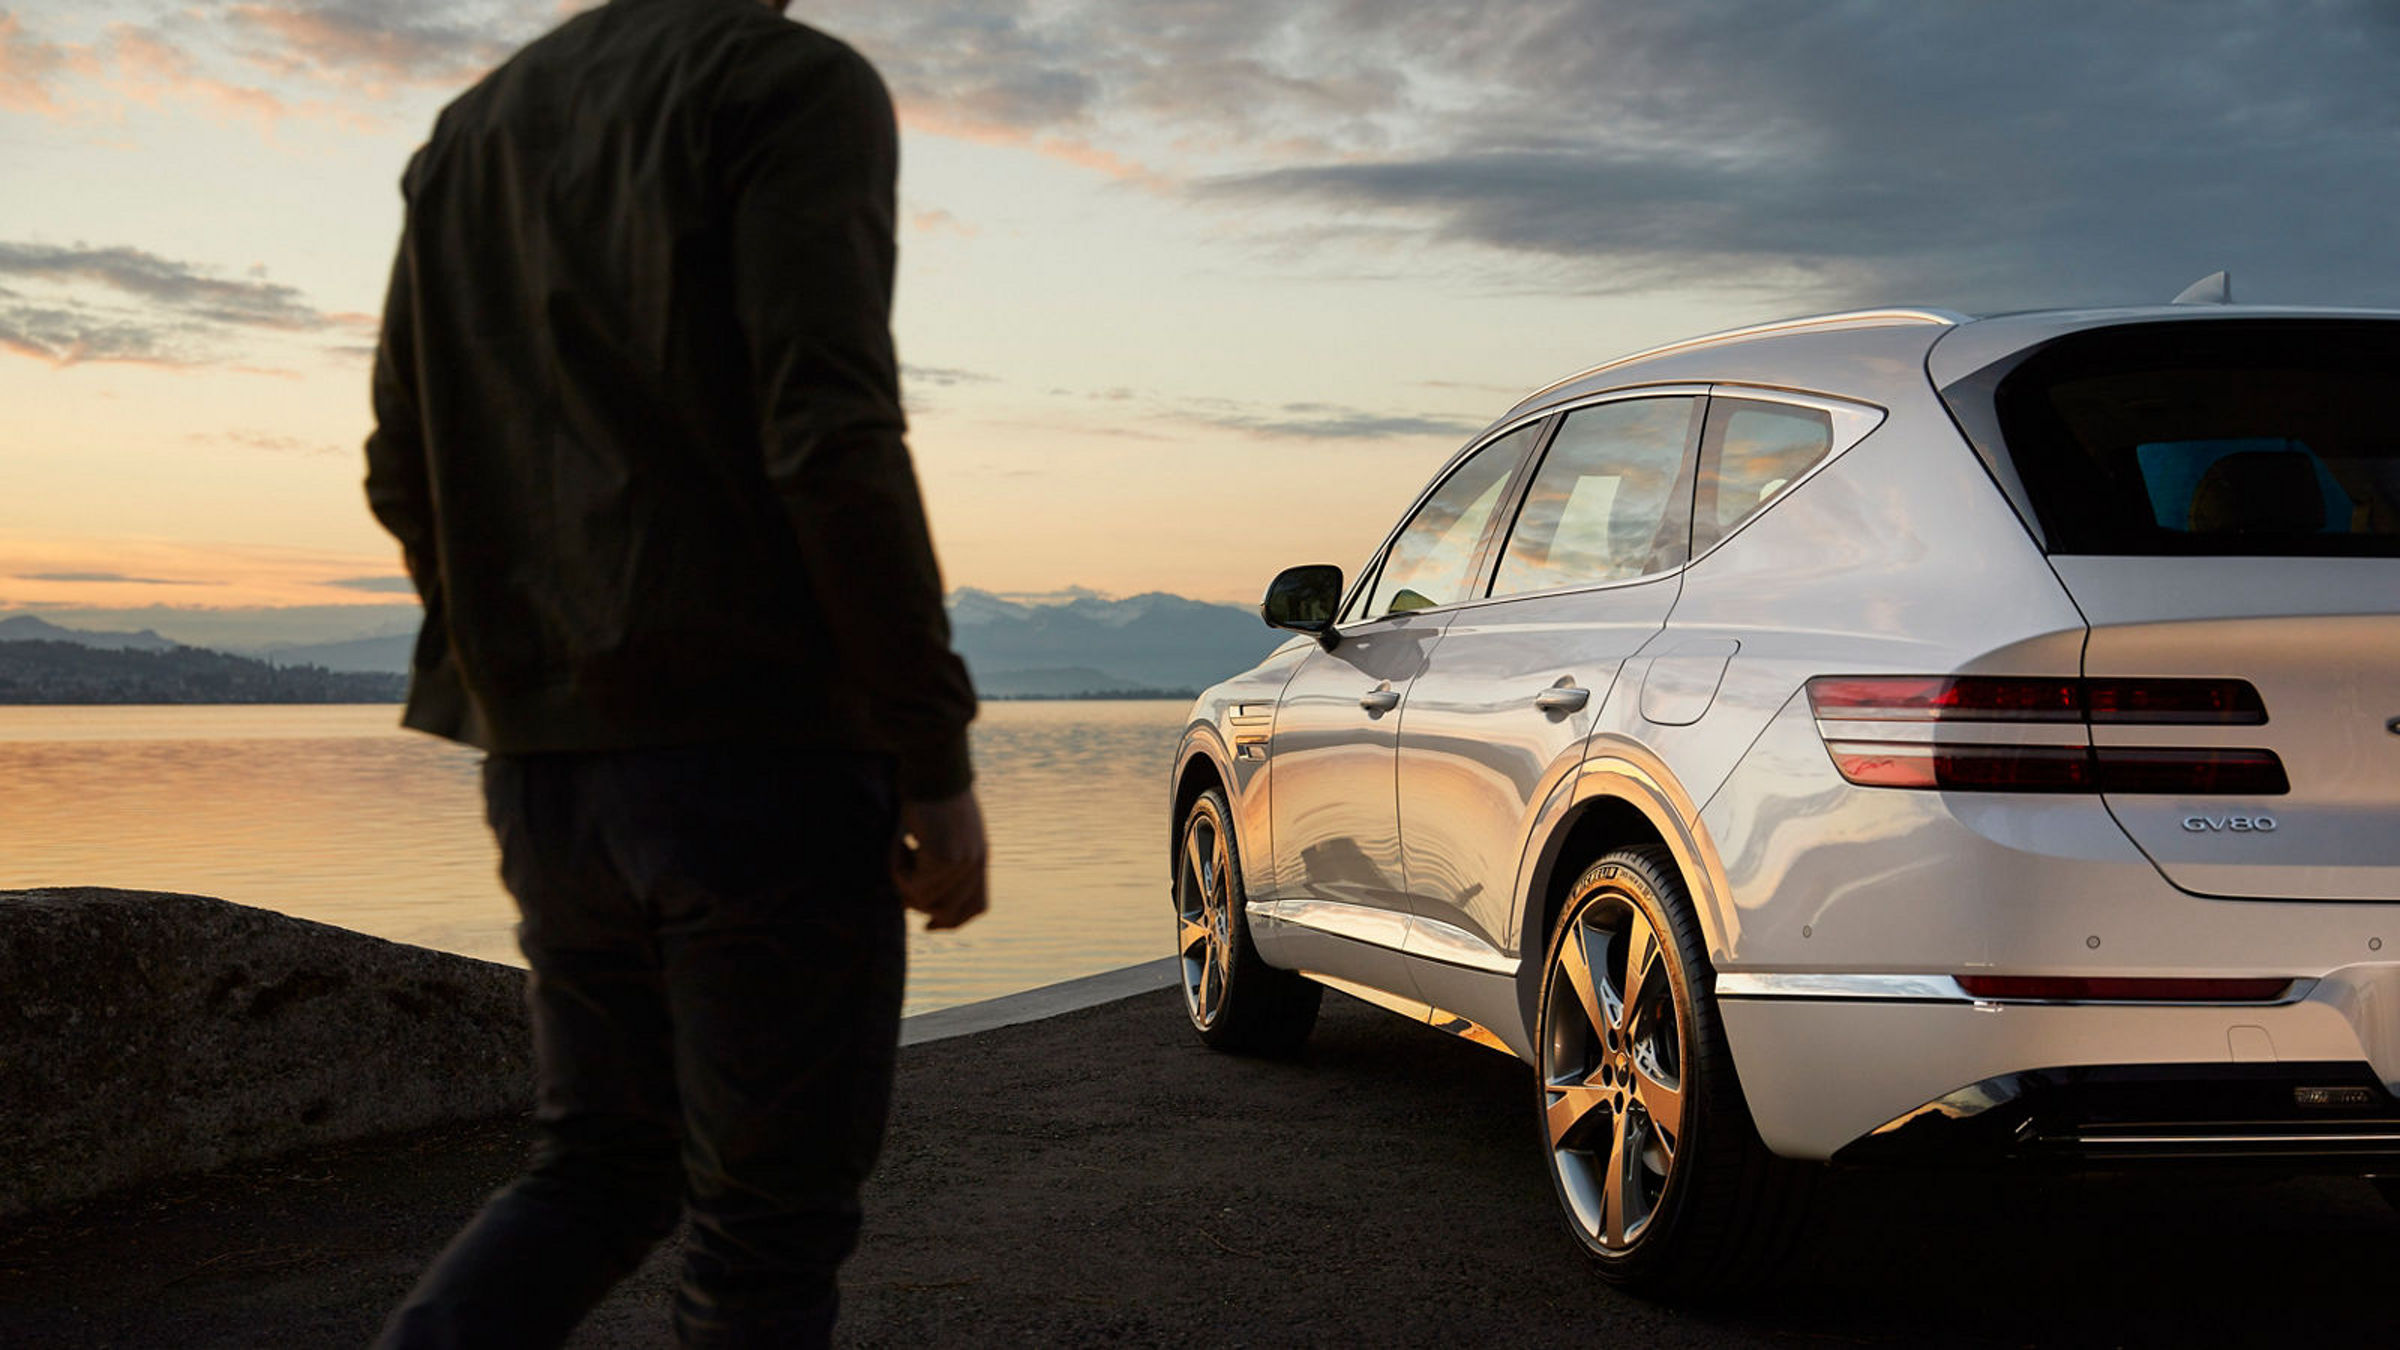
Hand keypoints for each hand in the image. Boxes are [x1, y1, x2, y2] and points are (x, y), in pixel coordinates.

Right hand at [894, 788, 988, 929]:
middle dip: (917, 902)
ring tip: (898, 847)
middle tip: (897, 872)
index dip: (952, 922)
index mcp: (979, 856)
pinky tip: (897, 840)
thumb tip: (914, 897)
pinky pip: (912, 885)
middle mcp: (976, 863)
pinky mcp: (944, 859)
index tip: (927, 926)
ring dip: (903, 881)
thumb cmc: (929, 789)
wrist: (932, 765)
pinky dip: (896, 867)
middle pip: (949, 912)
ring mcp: (963, 863)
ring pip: (925, 901)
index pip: (976, 905)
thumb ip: (934, 860)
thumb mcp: (938, 829)